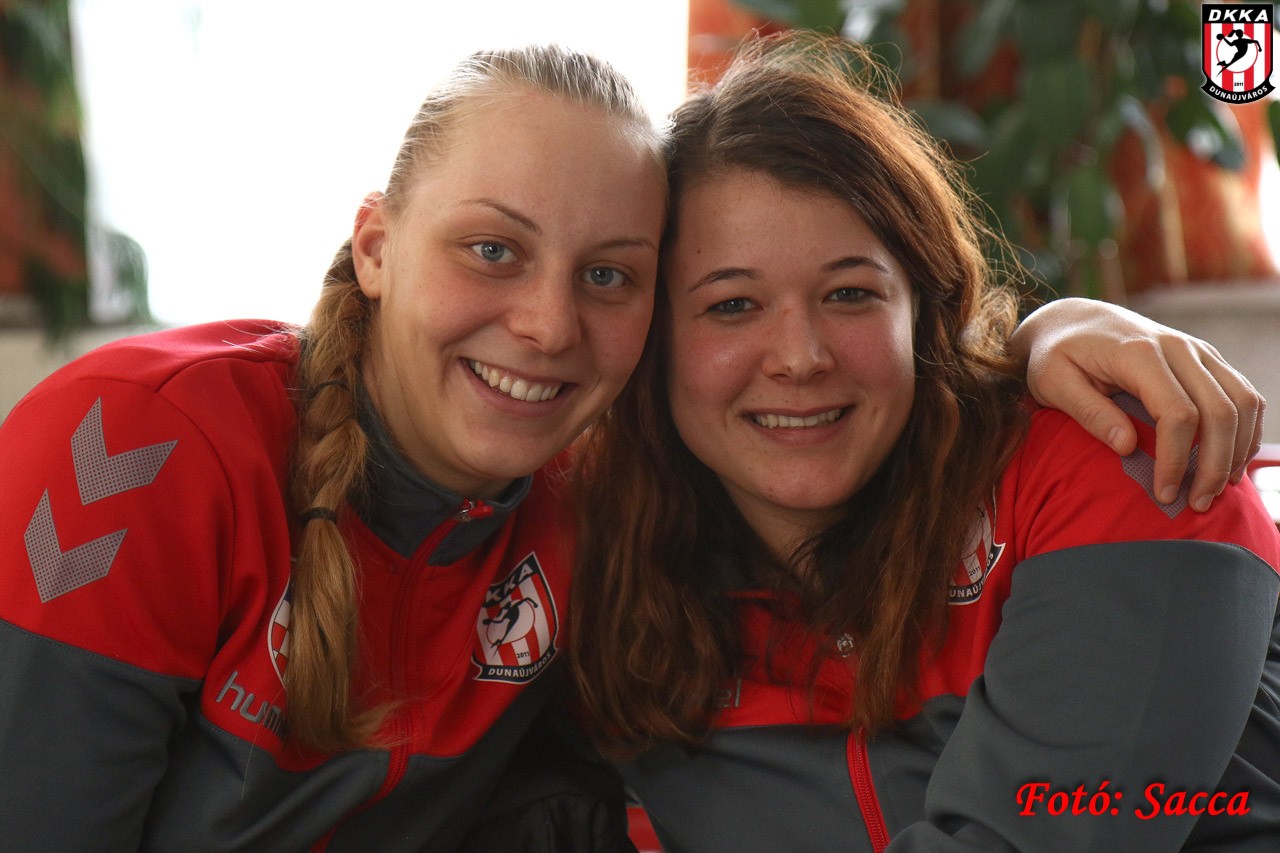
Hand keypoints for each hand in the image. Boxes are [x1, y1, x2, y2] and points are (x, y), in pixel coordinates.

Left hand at [1010, 297, 1264, 511]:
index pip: (1178, 413)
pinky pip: (1243, 393)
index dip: (1177, 460)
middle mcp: (1177, 346)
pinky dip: (1245, 430)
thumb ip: (1089, 412)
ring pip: (1243, 401)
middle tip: (1197, 504)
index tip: (1164, 494)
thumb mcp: (1053, 382)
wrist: (1070, 320)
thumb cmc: (1054, 354)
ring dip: (1238, 450)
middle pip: (1220, 411)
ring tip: (1216, 490)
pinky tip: (1229, 462)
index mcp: (1138, 353)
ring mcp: (1196, 350)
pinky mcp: (1204, 357)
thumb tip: (1127, 448)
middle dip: (1214, 464)